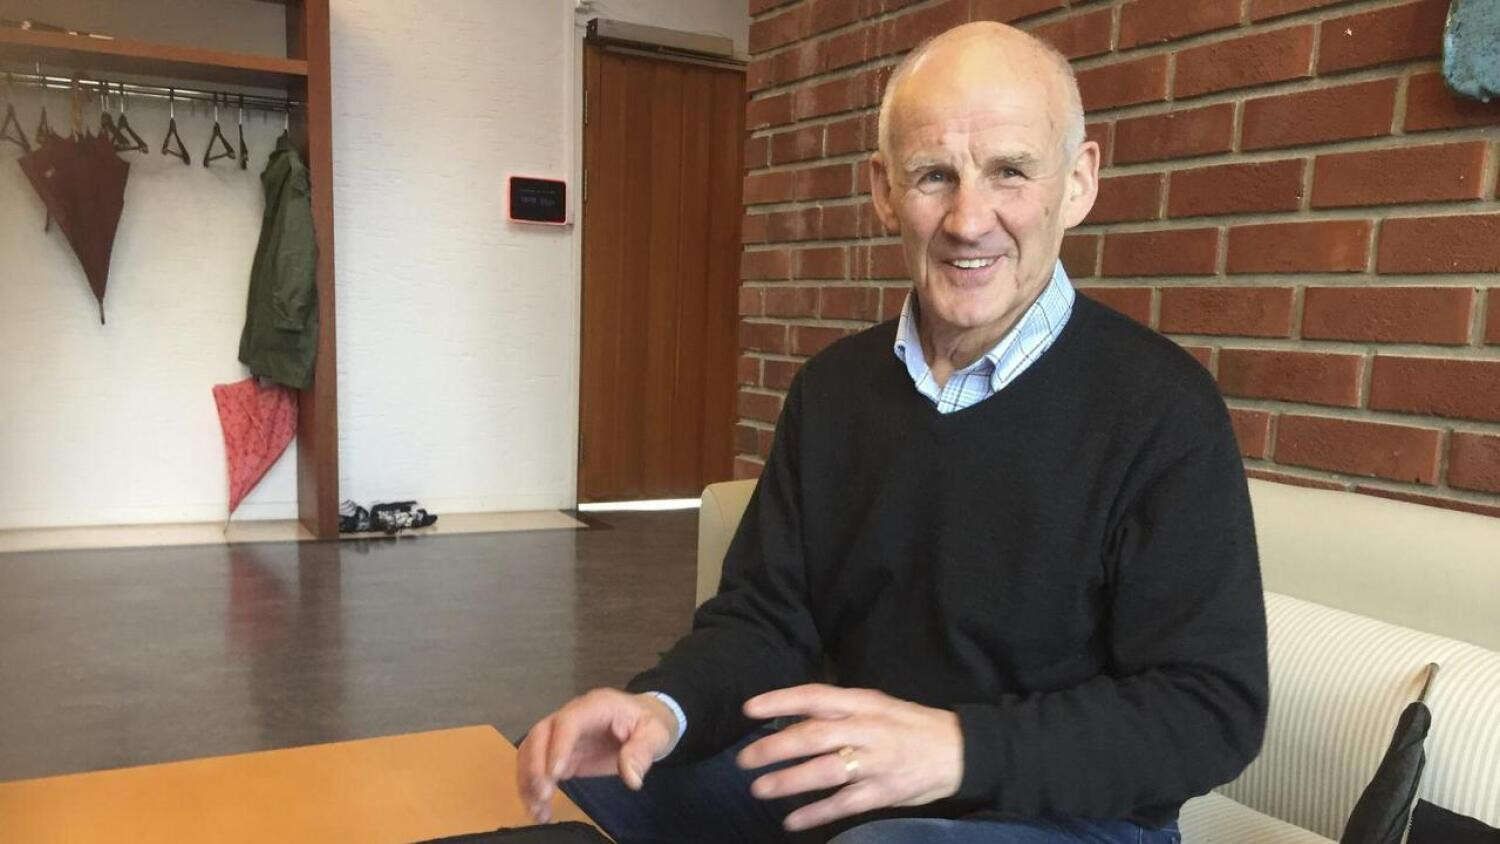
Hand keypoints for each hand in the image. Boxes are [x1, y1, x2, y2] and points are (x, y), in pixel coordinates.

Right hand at [515, 688, 677, 822]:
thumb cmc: (649, 723)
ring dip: (528, 780)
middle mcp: (571, 716)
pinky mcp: (560, 753)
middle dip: (535, 765)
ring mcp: (562, 735)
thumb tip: (631, 778)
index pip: (569, 722)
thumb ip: (642, 753)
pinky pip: (537, 766)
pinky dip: (531, 786)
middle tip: (543, 795)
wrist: (644, 721)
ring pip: (531, 750)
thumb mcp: (655, 734)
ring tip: (537, 809)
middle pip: (540, 733)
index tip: (556, 775)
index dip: (559, 746)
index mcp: (595, 706)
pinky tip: (538, 808)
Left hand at [736, 684, 962, 831]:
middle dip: (775, 747)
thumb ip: (840, 711)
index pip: (815, 696)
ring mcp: (876, 762)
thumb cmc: (910, 726)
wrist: (960, 750)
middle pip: (814, 735)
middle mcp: (867, 729)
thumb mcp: (877, 706)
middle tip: (745, 759)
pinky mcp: (885, 792)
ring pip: (826, 771)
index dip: (780, 701)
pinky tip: (792, 821)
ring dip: (789, 781)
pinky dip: (817, 813)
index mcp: (863, 703)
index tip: (749, 709)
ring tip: (760, 790)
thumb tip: (794, 718)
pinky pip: (845, 803)